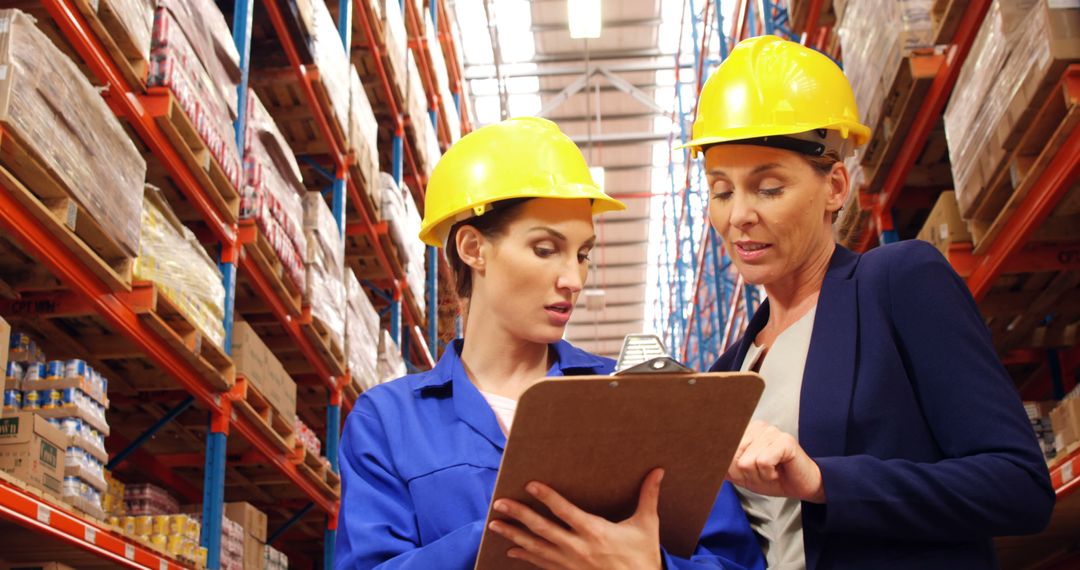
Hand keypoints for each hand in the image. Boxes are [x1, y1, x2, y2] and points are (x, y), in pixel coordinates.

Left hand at [487, 468, 664, 569]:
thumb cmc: (643, 556)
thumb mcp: (647, 525)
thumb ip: (648, 496)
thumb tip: (658, 470)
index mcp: (596, 532)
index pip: (566, 511)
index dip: (547, 497)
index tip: (530, 484)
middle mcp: (578, 547)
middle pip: (542, 529)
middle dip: (519, 515)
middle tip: (499, 503)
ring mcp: (570, 563)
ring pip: (536, 547)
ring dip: (514, 535)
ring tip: (494, 525)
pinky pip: (541, 564)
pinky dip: (525, 556)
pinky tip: (511, 549)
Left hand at [728, 420, 824, 502]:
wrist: (800, 486)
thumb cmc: (772, 478)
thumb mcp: (741, 474)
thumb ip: (724, 465)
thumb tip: (706, 461)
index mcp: (745, 432)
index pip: (723, 448)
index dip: (731, 467)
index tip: (744, 471)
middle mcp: (756, 427)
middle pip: (734, 458)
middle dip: (746, 473)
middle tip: (762, 473)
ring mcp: (771, 431)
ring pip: (748, 462)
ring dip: (760, 475)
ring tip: (772, 472)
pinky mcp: (784, 440)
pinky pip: (763, 462)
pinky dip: (769, 474)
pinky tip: (778, 471)